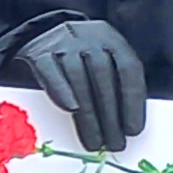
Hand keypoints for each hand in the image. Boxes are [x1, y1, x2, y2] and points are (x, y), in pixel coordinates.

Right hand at [24, 17, 148, 151]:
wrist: (44, 29)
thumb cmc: (81, 53)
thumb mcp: (105, 58)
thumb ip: (117, 83)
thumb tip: (127, 124)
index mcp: (111, 39)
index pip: (128, 69)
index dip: (133, 101)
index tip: (133, 129)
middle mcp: (89, 38)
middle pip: (103, 79)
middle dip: (110, 116)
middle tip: (114, 143)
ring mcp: (63, 44)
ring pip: (79, 80)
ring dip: (88, 115)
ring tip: (94, 142)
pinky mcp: (40, 52)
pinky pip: (51, 73)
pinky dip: (61, 91)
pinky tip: (70, 110)